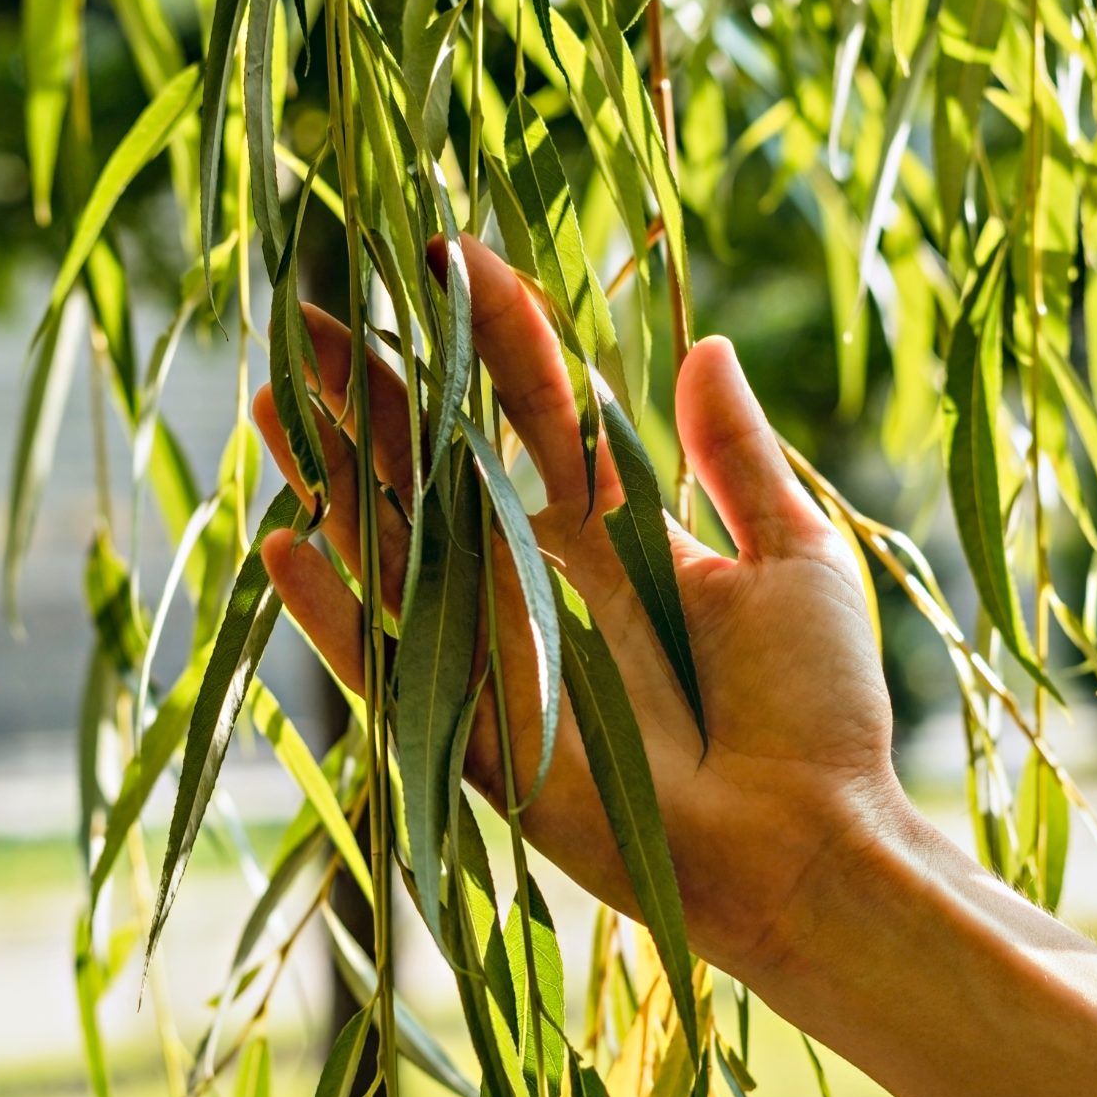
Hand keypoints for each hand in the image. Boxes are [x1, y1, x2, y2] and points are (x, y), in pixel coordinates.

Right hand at [253, 236, 906, 983]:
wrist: (813, 844)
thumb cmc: (821, 709)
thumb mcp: (794, 558)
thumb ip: (737, 458)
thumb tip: (709, 344)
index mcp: (613, 530)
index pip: (535, 405)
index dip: (495, 328)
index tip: (449, 251)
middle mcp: (540, 580)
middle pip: (439, 462)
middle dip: (377, 386)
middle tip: (314, 308)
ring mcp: (500, 653)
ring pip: (397, 544)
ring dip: (334, 474)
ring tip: (275, 395)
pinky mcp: (476, 734)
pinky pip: (391, 664)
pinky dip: (337, 612)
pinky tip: (287, 545)